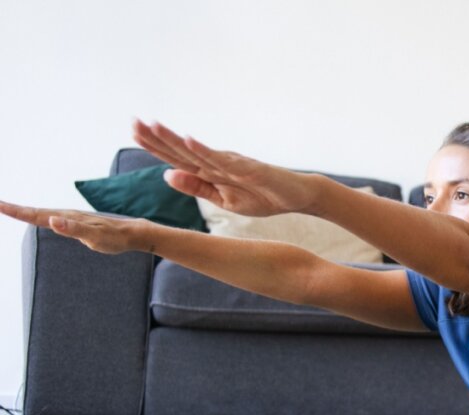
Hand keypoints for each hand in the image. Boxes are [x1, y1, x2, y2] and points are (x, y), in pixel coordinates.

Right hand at [0, 201, 143, 254]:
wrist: (133, 233)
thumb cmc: (116, 237)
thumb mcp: (95, 236)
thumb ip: (74, 229)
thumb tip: (53, 220)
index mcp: (67, 218)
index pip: (36, 214)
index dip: (15, 211)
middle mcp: (66, 215)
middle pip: (35, 212)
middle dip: (14, 209)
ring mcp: (70, 219)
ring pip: (42, 214)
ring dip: (24, 211)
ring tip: (7, 209)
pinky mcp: (75, 223)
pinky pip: (52, 218)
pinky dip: (39, 216)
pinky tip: (36, 217)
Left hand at [132, 120, 318, 216]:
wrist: (296, 196)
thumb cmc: (263, 196)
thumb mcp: (224, 199)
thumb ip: (197, 187)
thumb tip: (166, 174)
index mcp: (210, 171)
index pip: (177, 157)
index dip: (155, 146)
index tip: (133, 132)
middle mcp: (218, 162)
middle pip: (182, 150)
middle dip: (157, 137)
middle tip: (132, 122)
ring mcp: (233, 163)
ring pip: (199, 151)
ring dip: (176, 139)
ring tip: (154, 126)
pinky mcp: (250, 168)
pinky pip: (226, 160)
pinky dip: (207, 151)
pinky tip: (190, 140)